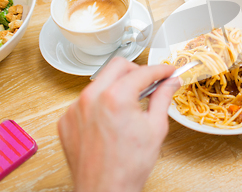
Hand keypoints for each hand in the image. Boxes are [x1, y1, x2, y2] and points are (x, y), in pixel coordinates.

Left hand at [58, 57, 178, 191]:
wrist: (105, 191)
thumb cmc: (128, 166)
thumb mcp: (155, 128)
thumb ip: (163, 98)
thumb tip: (171, 83)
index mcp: (116, 97)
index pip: (142, 71)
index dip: (160, 69)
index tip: (167, 72)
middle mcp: (91, 98)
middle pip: (117, 65)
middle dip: (137, 70)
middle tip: (149, 82)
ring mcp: (76, 109)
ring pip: (100, 82)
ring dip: (117, 86)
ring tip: (130, 104)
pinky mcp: (67, 120)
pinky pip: (86, 100)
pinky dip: (101, 102)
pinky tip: (111, 119)